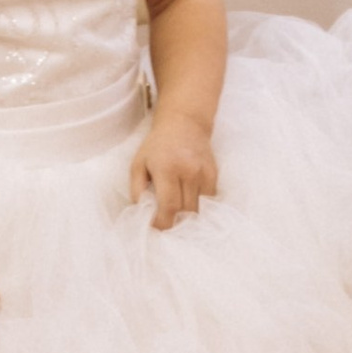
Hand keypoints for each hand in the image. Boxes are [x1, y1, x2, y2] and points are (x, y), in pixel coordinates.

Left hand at [132, 109, 220, 229]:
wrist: (184, 123)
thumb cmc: (156, 146)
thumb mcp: (138, 163)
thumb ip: (137, 190)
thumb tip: (142, 213)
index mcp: (166, 169)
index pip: (169, 206)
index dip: (163, 223)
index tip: (156, 229)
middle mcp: (188, 172)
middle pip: (185, 210)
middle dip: (175, 222)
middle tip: (165, 224)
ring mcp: (204, 173)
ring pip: (200, 208)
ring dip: (188, 217)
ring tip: (178, 218)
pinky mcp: (214, 174)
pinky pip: (209, 200)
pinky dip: (200, 207)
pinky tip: (189, 206)